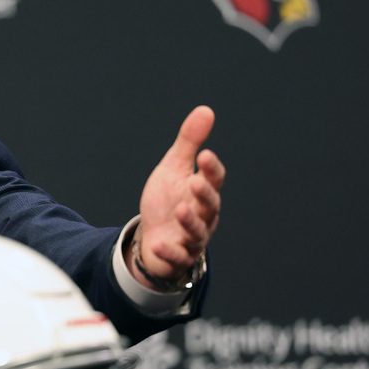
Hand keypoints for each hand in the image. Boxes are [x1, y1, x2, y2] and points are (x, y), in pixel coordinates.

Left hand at [130, 105, 225, 285]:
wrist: (154, 236)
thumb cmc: (168, 200)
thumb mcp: (174, 168)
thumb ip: (189, 143)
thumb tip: (206, 110)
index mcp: (203, 192)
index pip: (214, 179)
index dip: (211, 169)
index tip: (204, 155)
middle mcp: (204, 216)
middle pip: (210, 205)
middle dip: (204, 194)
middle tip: (194, 182)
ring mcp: (192, 238)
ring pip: (198, 232)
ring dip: (190, 222)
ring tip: (180, 209)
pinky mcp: (179, 257)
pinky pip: (178, 257)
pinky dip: (170, 251)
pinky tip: (158, 243)